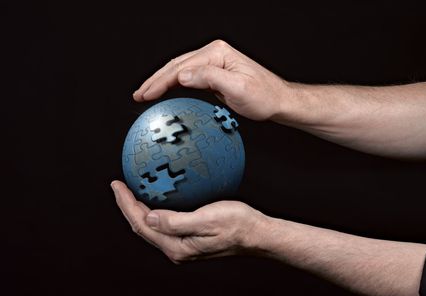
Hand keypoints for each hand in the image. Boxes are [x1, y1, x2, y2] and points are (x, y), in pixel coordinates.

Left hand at [111, 180, 267, 262]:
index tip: (117, 184)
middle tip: (119, 185)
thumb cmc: (237, 225)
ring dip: (139, 209)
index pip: (142, 225)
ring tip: (132, 191)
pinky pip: (166, 223)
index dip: (126, 204)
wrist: (257, 235)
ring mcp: (183, 245)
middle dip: (128, 207)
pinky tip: (158, 198)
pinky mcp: (191, 239)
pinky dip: (155, 210)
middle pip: (143, 227)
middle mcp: (176, 249)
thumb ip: (175, 222)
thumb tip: (149, 218)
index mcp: (177, 247)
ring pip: (153, 227)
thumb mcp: (206, 220)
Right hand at [133, 39, 289, 120]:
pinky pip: (188, 79)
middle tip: (138, 95)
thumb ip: (210, 79)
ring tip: (145, 94)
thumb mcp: (238, 88)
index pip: (181, 67)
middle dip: (155, 81)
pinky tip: (164, 92)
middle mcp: (213, 55)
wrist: (277, 100)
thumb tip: (183, 75)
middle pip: (176, 66)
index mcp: (217, 53)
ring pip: (179, 71)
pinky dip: (173, 85)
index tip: (146, 94)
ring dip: (160, 82)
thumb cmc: (263, 95)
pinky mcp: (214, 75)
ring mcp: (213, 64)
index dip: (160, 82)